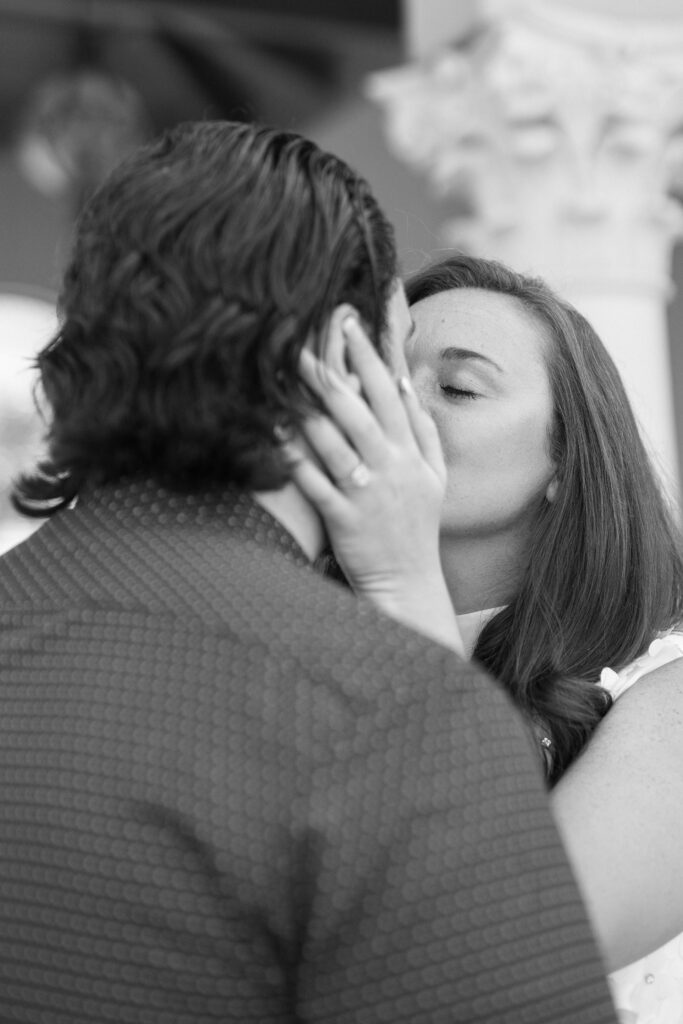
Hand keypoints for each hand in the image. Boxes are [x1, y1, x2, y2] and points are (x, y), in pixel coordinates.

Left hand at [282, 317, 463, 654]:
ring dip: (309, 410)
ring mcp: (369, 494)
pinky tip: (275, 439)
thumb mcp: (434, 477)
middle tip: (305, 340)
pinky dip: (297, 462)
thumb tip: (405, 383)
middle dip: (333, 373)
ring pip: (337, 444)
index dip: (369, 359)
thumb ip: (423, 430)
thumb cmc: (416, 528)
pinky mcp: (347, 521)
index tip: (349, 325)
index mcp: (413, 454)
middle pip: (361, 411)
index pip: (390, 395)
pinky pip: (318, 485)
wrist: (409, 585)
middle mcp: (393, 468)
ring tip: (284, 380)